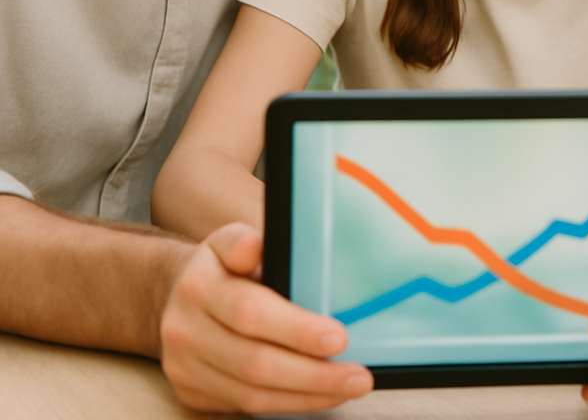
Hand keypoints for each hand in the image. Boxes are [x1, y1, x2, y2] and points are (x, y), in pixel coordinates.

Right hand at [159, 222, 372, 412]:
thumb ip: (242, 241)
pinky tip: (319, 396)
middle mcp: (185, 331)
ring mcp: (185, 368)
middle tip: (358, 377)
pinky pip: (245, 407)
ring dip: (306, 396)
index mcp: (200, 286)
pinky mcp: (192, 393)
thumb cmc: (221, 266)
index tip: (340, 338)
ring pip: (251, 394)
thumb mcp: (228, 240)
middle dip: (313, 374)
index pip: (251, 313)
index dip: (297, 330)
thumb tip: (255, 246)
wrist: (174, 296)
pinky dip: (288, 404)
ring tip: (349, 388)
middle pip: (255, 363)